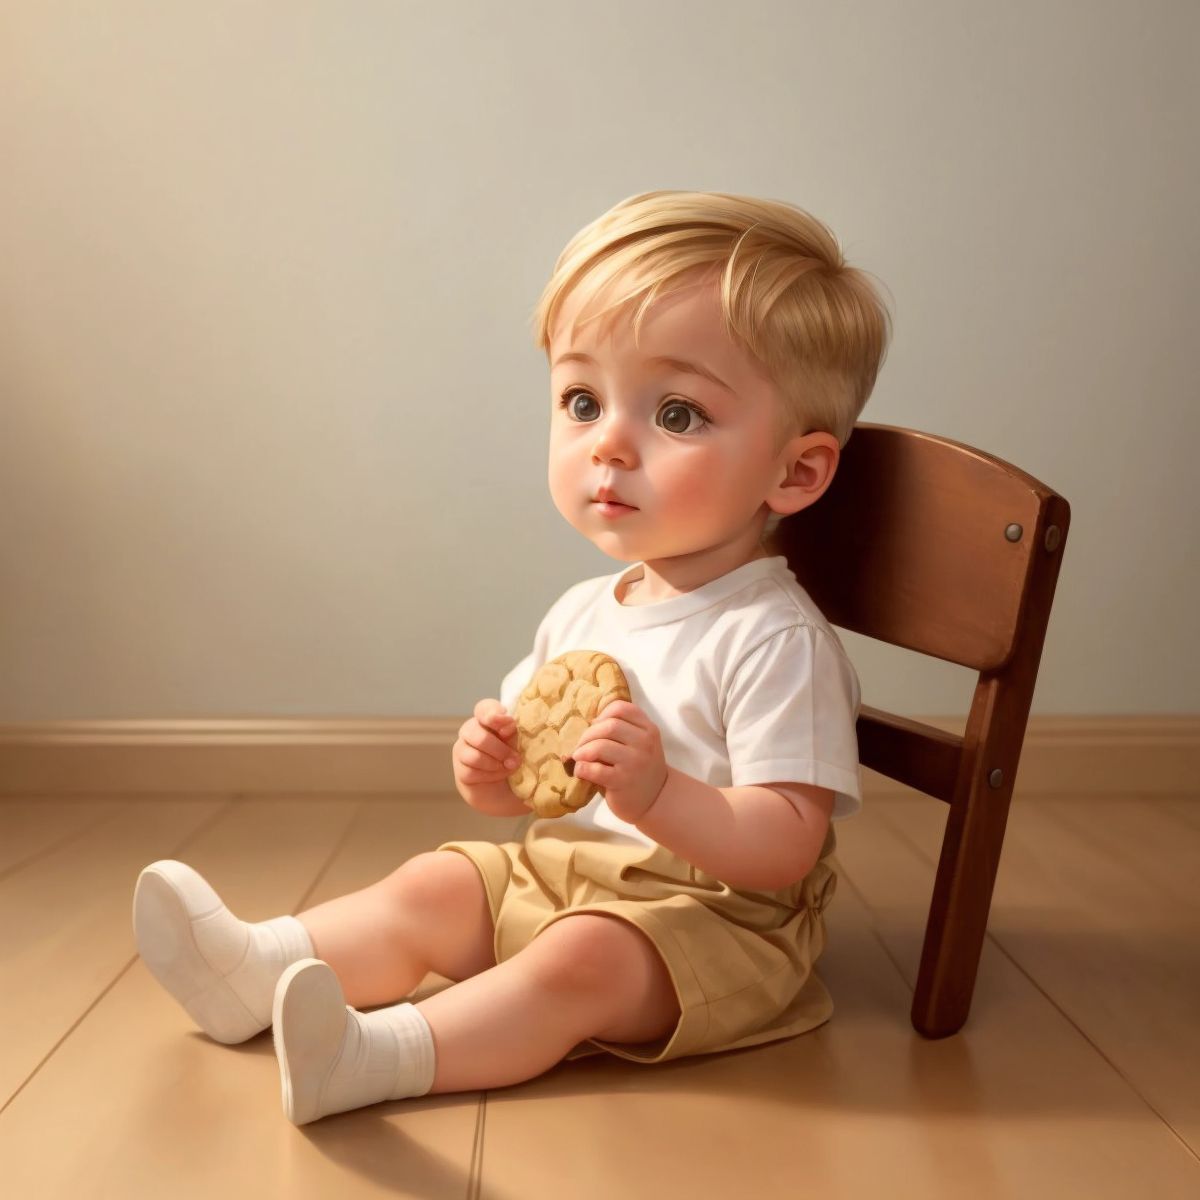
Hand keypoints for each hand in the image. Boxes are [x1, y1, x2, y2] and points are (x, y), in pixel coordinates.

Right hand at [453, 699, 520, 789]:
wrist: (501, 786)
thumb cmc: (509, 756)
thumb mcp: (515, 742)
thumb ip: (511, 730)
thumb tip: (507, 723)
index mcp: (485, 719)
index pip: (483, 709)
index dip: (493, 713)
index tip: (507, 720)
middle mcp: (470, 730)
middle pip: (479, 736)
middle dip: (500, 750)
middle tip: (515, 760)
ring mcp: (462, 749)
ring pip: (475, 757)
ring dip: (496, 765)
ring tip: (508, 767)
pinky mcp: (460, 770)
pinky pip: (473, 772)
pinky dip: (490, 776)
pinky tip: (497, 775)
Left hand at [568, 700, 668, 823]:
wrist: (656, 799)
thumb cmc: (640, 768)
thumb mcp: (640, 743)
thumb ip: (623, 729)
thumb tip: (589, 721)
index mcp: (648, 729)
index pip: (620, 708)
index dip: (602, 714)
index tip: (595, 726)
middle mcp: (645, 743)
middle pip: (608, 726)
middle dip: (588, 734)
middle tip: (581, 745)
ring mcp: (635, 762)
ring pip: (600, 746)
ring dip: (582, 751)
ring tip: (578, 757)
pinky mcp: (622, 781)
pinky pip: (595, 769)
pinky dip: (582, 768)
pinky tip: (581, 771)